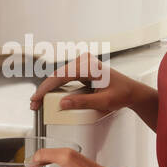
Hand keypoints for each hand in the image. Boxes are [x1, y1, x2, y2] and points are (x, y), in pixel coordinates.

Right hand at [29, 53, 143, 113]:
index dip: (45, 88)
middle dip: (44, 90)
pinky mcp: (82, 69)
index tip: (36, 99)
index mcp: (89, 65)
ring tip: (39, 102)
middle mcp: (84, 61)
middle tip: (34, 105)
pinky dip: (56, 87)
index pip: (61, 76)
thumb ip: (83, 102)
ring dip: (48, 89)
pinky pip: (65, 77)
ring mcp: (83, 63)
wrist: (131, 91)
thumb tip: (63, 103)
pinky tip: (48, 95)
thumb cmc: (122, 94)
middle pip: (57, 75)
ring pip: (59, 76)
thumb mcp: (103, 102)